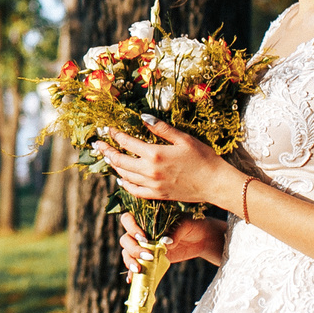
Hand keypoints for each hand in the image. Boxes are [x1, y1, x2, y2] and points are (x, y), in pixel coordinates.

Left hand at [99, 118, 232, 208]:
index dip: (115, 135)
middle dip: (107, 151)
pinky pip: (135, 191)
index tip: (108, 129)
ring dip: (114, 166)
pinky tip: (122, 180)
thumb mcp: (183, 138)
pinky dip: (125, 185)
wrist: (215, 183)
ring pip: (125, 176)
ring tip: (108, 158)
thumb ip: (161, 128)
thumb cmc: (203, 157)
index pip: (127, 143)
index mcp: (154, 154)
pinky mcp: (158, 195)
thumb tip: (142, 117)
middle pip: (120, 161)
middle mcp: (149, 171)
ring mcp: (152, 185)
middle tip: (98, 145)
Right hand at [117, 213, 229, 277]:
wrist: (202, 238)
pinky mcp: (149, 259)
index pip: (127, 220)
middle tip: (149, 256)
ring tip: (140, 269)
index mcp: (146, 218)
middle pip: (125, 239)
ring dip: (130, 261)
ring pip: (127, 253)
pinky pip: (136, 265)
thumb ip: (174, 231)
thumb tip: (165, 242)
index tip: (143, 238)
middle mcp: (141, 231)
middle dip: (134, 249)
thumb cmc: (192, 225)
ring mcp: (144, 246)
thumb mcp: (185, 223)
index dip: (131, 228)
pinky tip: (132, 279)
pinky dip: (132, 273)